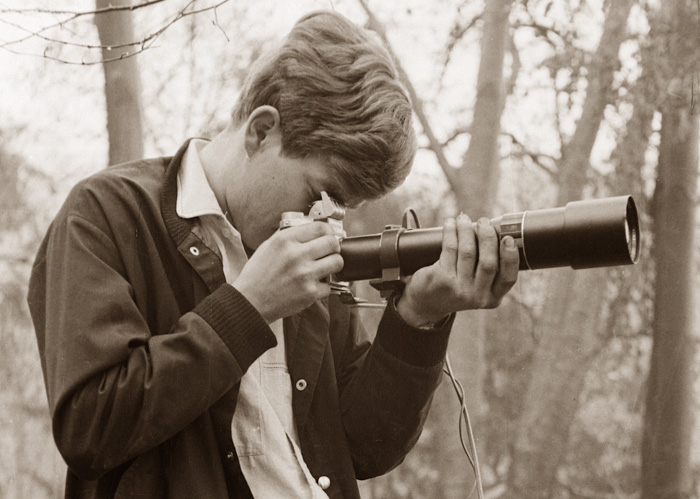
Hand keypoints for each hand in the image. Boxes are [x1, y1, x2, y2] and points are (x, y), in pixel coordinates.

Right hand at [234, 222, 342, 322]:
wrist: (250, 302)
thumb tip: (310, 229)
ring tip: (323, 267)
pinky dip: (322, 286)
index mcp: (285, 240)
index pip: (321, 227)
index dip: (328, 231)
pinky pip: (329, 285)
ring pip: (337, 262)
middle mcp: (296, 255)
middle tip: (328, 252)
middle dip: (333, 247)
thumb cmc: (257, 275)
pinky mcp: (310, 293)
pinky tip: (311, 285)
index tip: (328, 235)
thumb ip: (290, 236)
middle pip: (333, 243)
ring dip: (333, 264)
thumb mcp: (268, 246)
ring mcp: (305, 274)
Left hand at [396, 214, 518, 326]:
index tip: (508, 238)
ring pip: (467, 252)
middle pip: (488, 262)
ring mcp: (459, 289)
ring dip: (466, 230)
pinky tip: (450, 224)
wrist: (426, 303)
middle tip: (484, 222)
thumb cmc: (456, 287)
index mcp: (492, 298)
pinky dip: (451, 232)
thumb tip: (494, 230)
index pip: (508, 278)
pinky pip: (450, 249)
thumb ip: (489, 269)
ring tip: (464, 219)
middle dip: (487, 237)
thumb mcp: (477, 287)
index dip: (511, 257)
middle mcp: (477, 297)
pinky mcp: (442, 279)